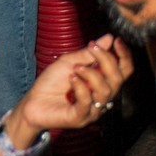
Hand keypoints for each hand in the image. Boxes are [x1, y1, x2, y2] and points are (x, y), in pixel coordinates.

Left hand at [11, 34, 133, 135]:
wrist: (32, 102)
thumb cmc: (51, 82)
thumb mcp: (70, 62)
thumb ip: (90, 53)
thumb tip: (109, 37)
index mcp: (103, 82)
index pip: (124, 70)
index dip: (124, 55)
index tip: (116, 41)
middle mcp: (102, 96)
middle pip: (118, 79)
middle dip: (107, 60)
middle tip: (92, 48)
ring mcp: (93, 109)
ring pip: (105, 91)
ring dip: (91, 74)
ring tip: (75, 68)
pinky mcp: (81, 118)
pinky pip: (88, 102)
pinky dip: (80, 88)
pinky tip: (71, 79)